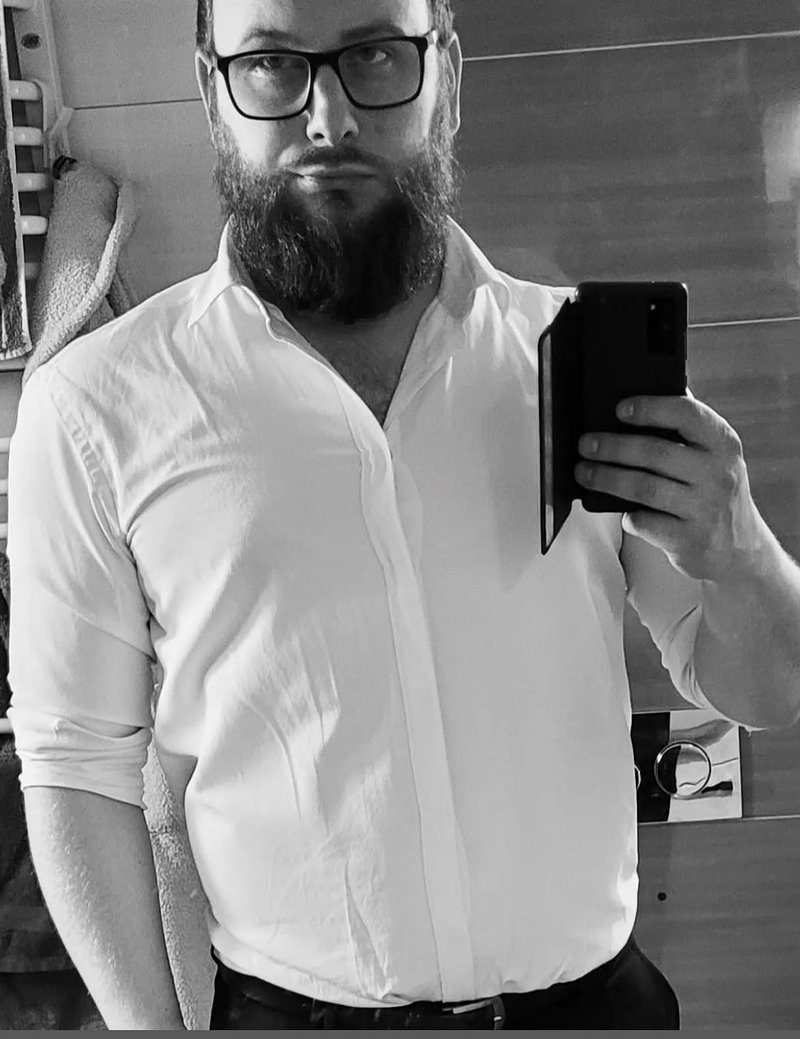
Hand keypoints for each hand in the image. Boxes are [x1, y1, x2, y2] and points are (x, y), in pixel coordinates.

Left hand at [574, 392, 769, 580]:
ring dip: (607, 478)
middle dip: (612, 446)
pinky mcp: (689, 540)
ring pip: (645, 488)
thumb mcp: (713, 455)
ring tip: (584, 472)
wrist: (739, 549)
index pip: (687, 415)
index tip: (619, 408)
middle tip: (585, 444)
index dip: (650, 408)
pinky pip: (646, 523)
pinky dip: (628, 515)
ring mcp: (704, 509)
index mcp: (723, 443)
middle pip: (655, 452)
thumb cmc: (712, 491)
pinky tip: (619, 510)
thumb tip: (645, 387)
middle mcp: (718, 474)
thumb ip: (686, 426)